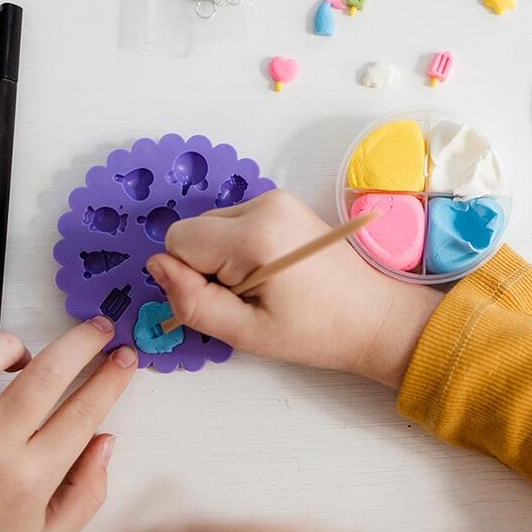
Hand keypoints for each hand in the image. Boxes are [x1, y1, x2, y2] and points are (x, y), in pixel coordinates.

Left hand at [0, 319, 136, 531]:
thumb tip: (104, 441)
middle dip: (84, 341)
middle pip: (47, 373)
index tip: (124, 358)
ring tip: (21, 355)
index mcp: (27, 480)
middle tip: (98, 330)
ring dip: (6, 346)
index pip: (86, 410)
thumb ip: (87, 493)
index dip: (113, 376)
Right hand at [146, 190, 440, 386]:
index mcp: (255, 236)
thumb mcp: (247, 334)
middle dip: (206, 266)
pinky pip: (233, 222)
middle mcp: (264, 205)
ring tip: (264, 285)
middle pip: (193, 230)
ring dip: (223, 257)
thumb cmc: (318, 332)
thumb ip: (192, 301)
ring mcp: (276, 198)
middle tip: (248, 297)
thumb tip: (156, 265)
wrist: (374, 315)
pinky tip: (271, 270)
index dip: (189, 278)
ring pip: (211, 225)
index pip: (178, 241)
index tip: (227, 300)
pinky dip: (239, 247)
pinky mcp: (282, 202)